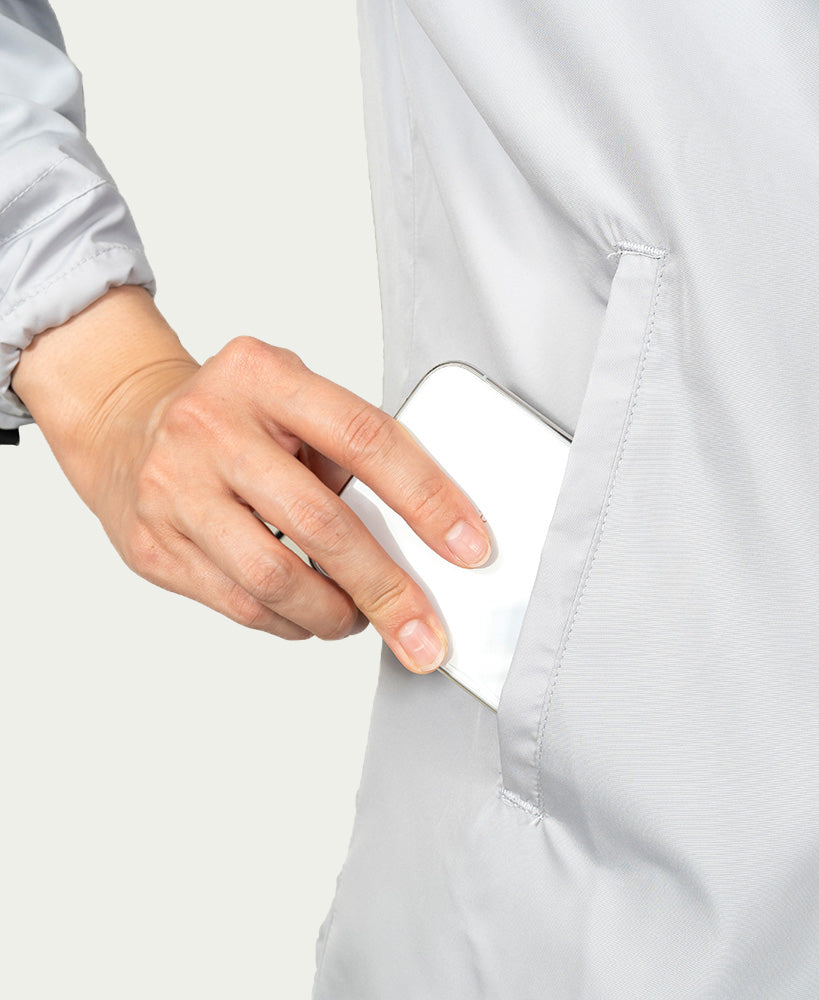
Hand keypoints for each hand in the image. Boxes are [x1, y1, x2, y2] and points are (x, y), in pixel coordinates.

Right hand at [13, 287, 490, 672]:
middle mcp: (212, 428)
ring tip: (360, 616)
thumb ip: (349, 447)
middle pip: (322, 523)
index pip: (365, 438)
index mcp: (264, 377)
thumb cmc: (232, 414)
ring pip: (275, 579)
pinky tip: (311, 614)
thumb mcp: (292, 398)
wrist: (124, 423)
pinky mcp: (154, 546)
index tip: (469, 547)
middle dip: (386, 588)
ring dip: (335, 613)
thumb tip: (427, 531)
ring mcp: (175, 489)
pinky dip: (291, 621)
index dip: (427, 498)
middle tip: (423, 629)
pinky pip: (240, 605)